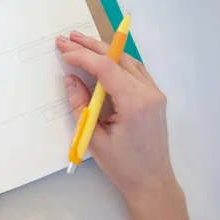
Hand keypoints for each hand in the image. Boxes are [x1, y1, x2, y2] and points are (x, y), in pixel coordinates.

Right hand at [56, 31, 194, 219]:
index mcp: (135, 103)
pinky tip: (102, 57)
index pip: (106, 68)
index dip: (83, 56)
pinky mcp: (154, 97)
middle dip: (91, 46)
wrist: (152, 182)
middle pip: (118, 59)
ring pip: (128, 61)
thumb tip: (71, 79)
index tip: (64, 51)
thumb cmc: (122, 166)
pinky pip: (135, 70)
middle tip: (68, 37)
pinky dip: (116, 60)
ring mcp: (155, 93)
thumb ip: (81, 105)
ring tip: (81, 42)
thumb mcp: (93, 137)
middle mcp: (149, 93)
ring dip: (104, 50)